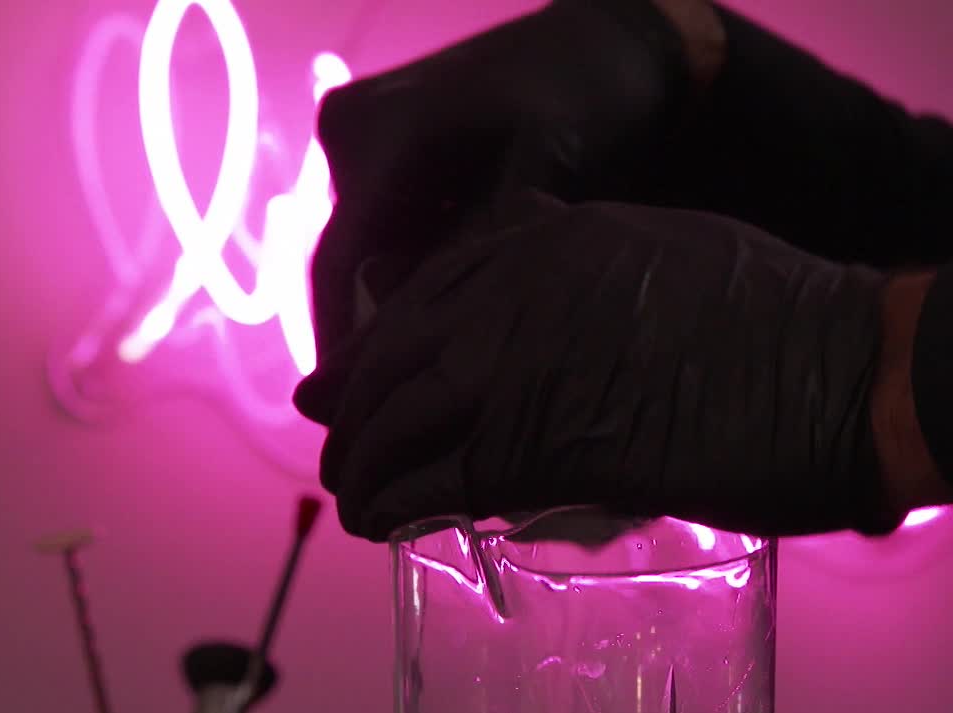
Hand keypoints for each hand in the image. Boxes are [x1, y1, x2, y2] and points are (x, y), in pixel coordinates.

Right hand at [296, 0, 723, 424]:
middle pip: (350, 267)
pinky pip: (396, 234)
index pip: (340, 266)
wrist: (612, 44)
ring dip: (401, 318)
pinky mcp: (394, 157)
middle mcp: (354, 133)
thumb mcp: (540, 174)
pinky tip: (455, 336)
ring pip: (374, 257)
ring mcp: (369, 141)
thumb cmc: (588, 98)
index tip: (358, 423)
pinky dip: (422, 281)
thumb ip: (480, 250)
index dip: (345, 352)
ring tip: (428, 396)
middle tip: (396, 428)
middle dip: (372, 346)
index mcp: (379, 134)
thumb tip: (428, 342)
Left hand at [313, 194, 905, 541]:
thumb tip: (571, 349)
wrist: (862, 373)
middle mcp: (530, 286)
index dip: (385, 341)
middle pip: (402, 348)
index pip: (436, 285)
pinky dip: (397, 501)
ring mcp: (535, 358)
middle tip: (345, 451)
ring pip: (404, 412)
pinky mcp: (554, 441)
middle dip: (362, 406)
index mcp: (565, 238)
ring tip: (357, 499)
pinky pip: (441, 474)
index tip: (357, 380)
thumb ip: (607, 296)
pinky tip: (381, 524)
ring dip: (367, 462)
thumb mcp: (684, 268)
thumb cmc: (801, 335)